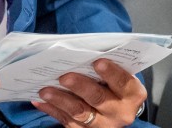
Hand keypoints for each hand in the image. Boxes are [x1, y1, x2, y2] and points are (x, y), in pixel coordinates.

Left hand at [31, 59, 146, 126]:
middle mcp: (119, 113)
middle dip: (80, 86)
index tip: (97, 62)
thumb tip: (79, 51)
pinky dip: (51, 110)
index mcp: (132, 95)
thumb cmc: (114, 85)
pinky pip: (66, 121)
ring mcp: (102, 125)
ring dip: (60, 100)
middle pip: (98, 99)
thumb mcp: (118, 76)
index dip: (111, 73)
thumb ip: (106, 65)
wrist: (116, 111)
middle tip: (64, 77)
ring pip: (79, 113)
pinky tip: (39, 100)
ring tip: (44, 90)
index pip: (123, 83)